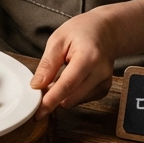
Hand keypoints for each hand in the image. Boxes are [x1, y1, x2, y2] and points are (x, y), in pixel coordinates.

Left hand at [29, 0, 143, 118]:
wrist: (106, 30)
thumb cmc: (82, 31)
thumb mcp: (58, 40)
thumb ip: (47, 64)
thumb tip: (36, 85)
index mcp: (88, 58)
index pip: (67, 85)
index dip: (51, 101)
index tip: (38, 112)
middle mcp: (100, 73)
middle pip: (71, 97)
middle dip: (52, 97)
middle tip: (41, 87)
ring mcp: (104, 82)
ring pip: (75, 101)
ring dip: (62, 95)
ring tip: (58, 75)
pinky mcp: (104, 89)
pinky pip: (82, 99)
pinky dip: (71, 94)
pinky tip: (70, 79)